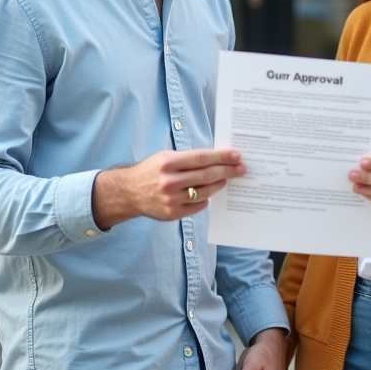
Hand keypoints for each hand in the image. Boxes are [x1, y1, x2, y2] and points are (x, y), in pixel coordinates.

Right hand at [91, 149, 244, 228]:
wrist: (129, 192)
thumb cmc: (151, 171)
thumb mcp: (165, 157)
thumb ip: (189, 159)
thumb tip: (218, 159)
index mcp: (168, 163)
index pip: (201, 159)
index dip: (221, 157)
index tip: (237, 156)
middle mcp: (169, 182)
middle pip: (206, 176)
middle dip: (227, 171)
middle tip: (242, 169)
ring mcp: (171, 200)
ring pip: (204, 192)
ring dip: (219, 185)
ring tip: (227, 179)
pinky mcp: (172, 214)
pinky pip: (198, 206)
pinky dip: (205, 199)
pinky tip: (208, 193)